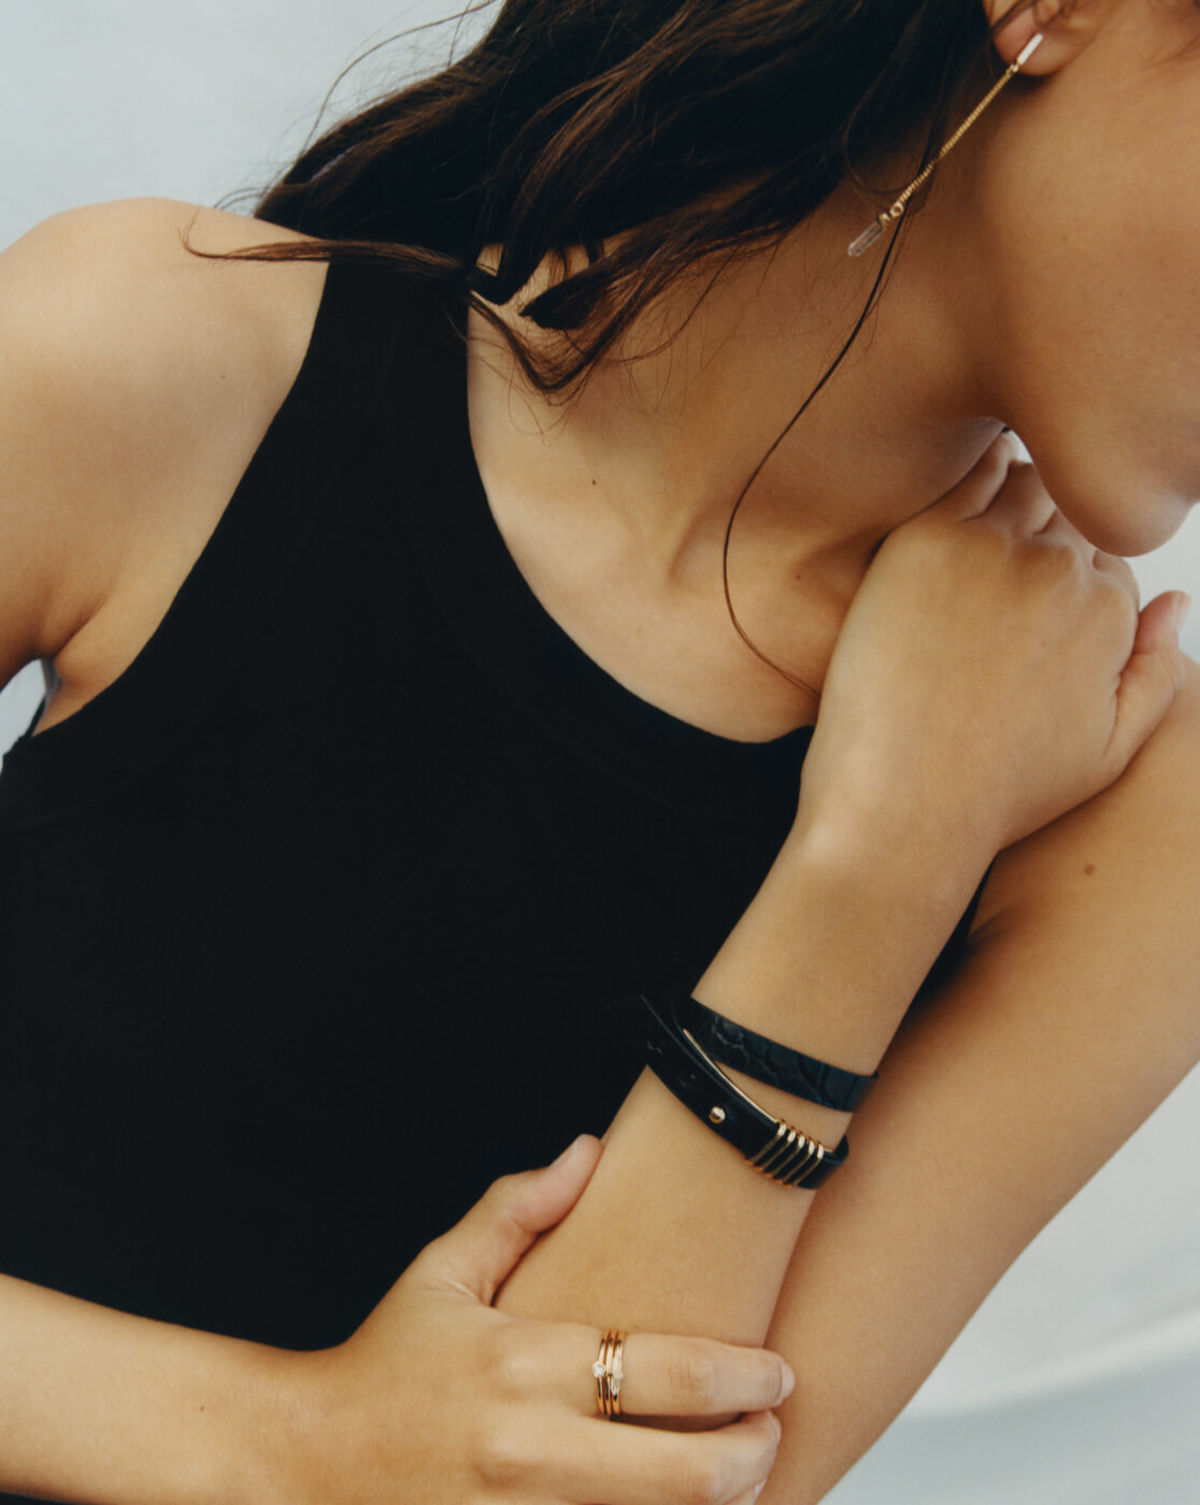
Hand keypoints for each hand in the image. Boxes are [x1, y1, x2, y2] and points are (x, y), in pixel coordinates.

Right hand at [267, 1136, 790, 1503]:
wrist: (302, 1465)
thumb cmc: (385, 1364)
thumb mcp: (442, 1272)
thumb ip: (519, 1210)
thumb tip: (589, 1149)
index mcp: (524, 1365)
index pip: (674, 1372)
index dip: (749, 1377)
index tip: (778, 1371)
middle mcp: (531, 1452)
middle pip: (691, 1474)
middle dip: (756, 1454)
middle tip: (773, 1429)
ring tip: (740, 1477)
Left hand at [794, 435, 1188, 870]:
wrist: (902, 806)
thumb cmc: (999, 792)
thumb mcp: (1108, 751)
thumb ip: (1156, 670)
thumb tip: (1177, 599)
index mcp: (1110, 610)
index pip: (1105, 556)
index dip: (1070, 578)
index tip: (1026, 610)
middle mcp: (1061, 569)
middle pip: (1067, 514)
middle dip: (1044, 535)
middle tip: (993, 580)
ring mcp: (991, 547)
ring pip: (1020, 487)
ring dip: (1008, 503)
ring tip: (971, 556)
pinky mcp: (924, 541)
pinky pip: (962, 481)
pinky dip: (964, 484)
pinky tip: (943, 524)